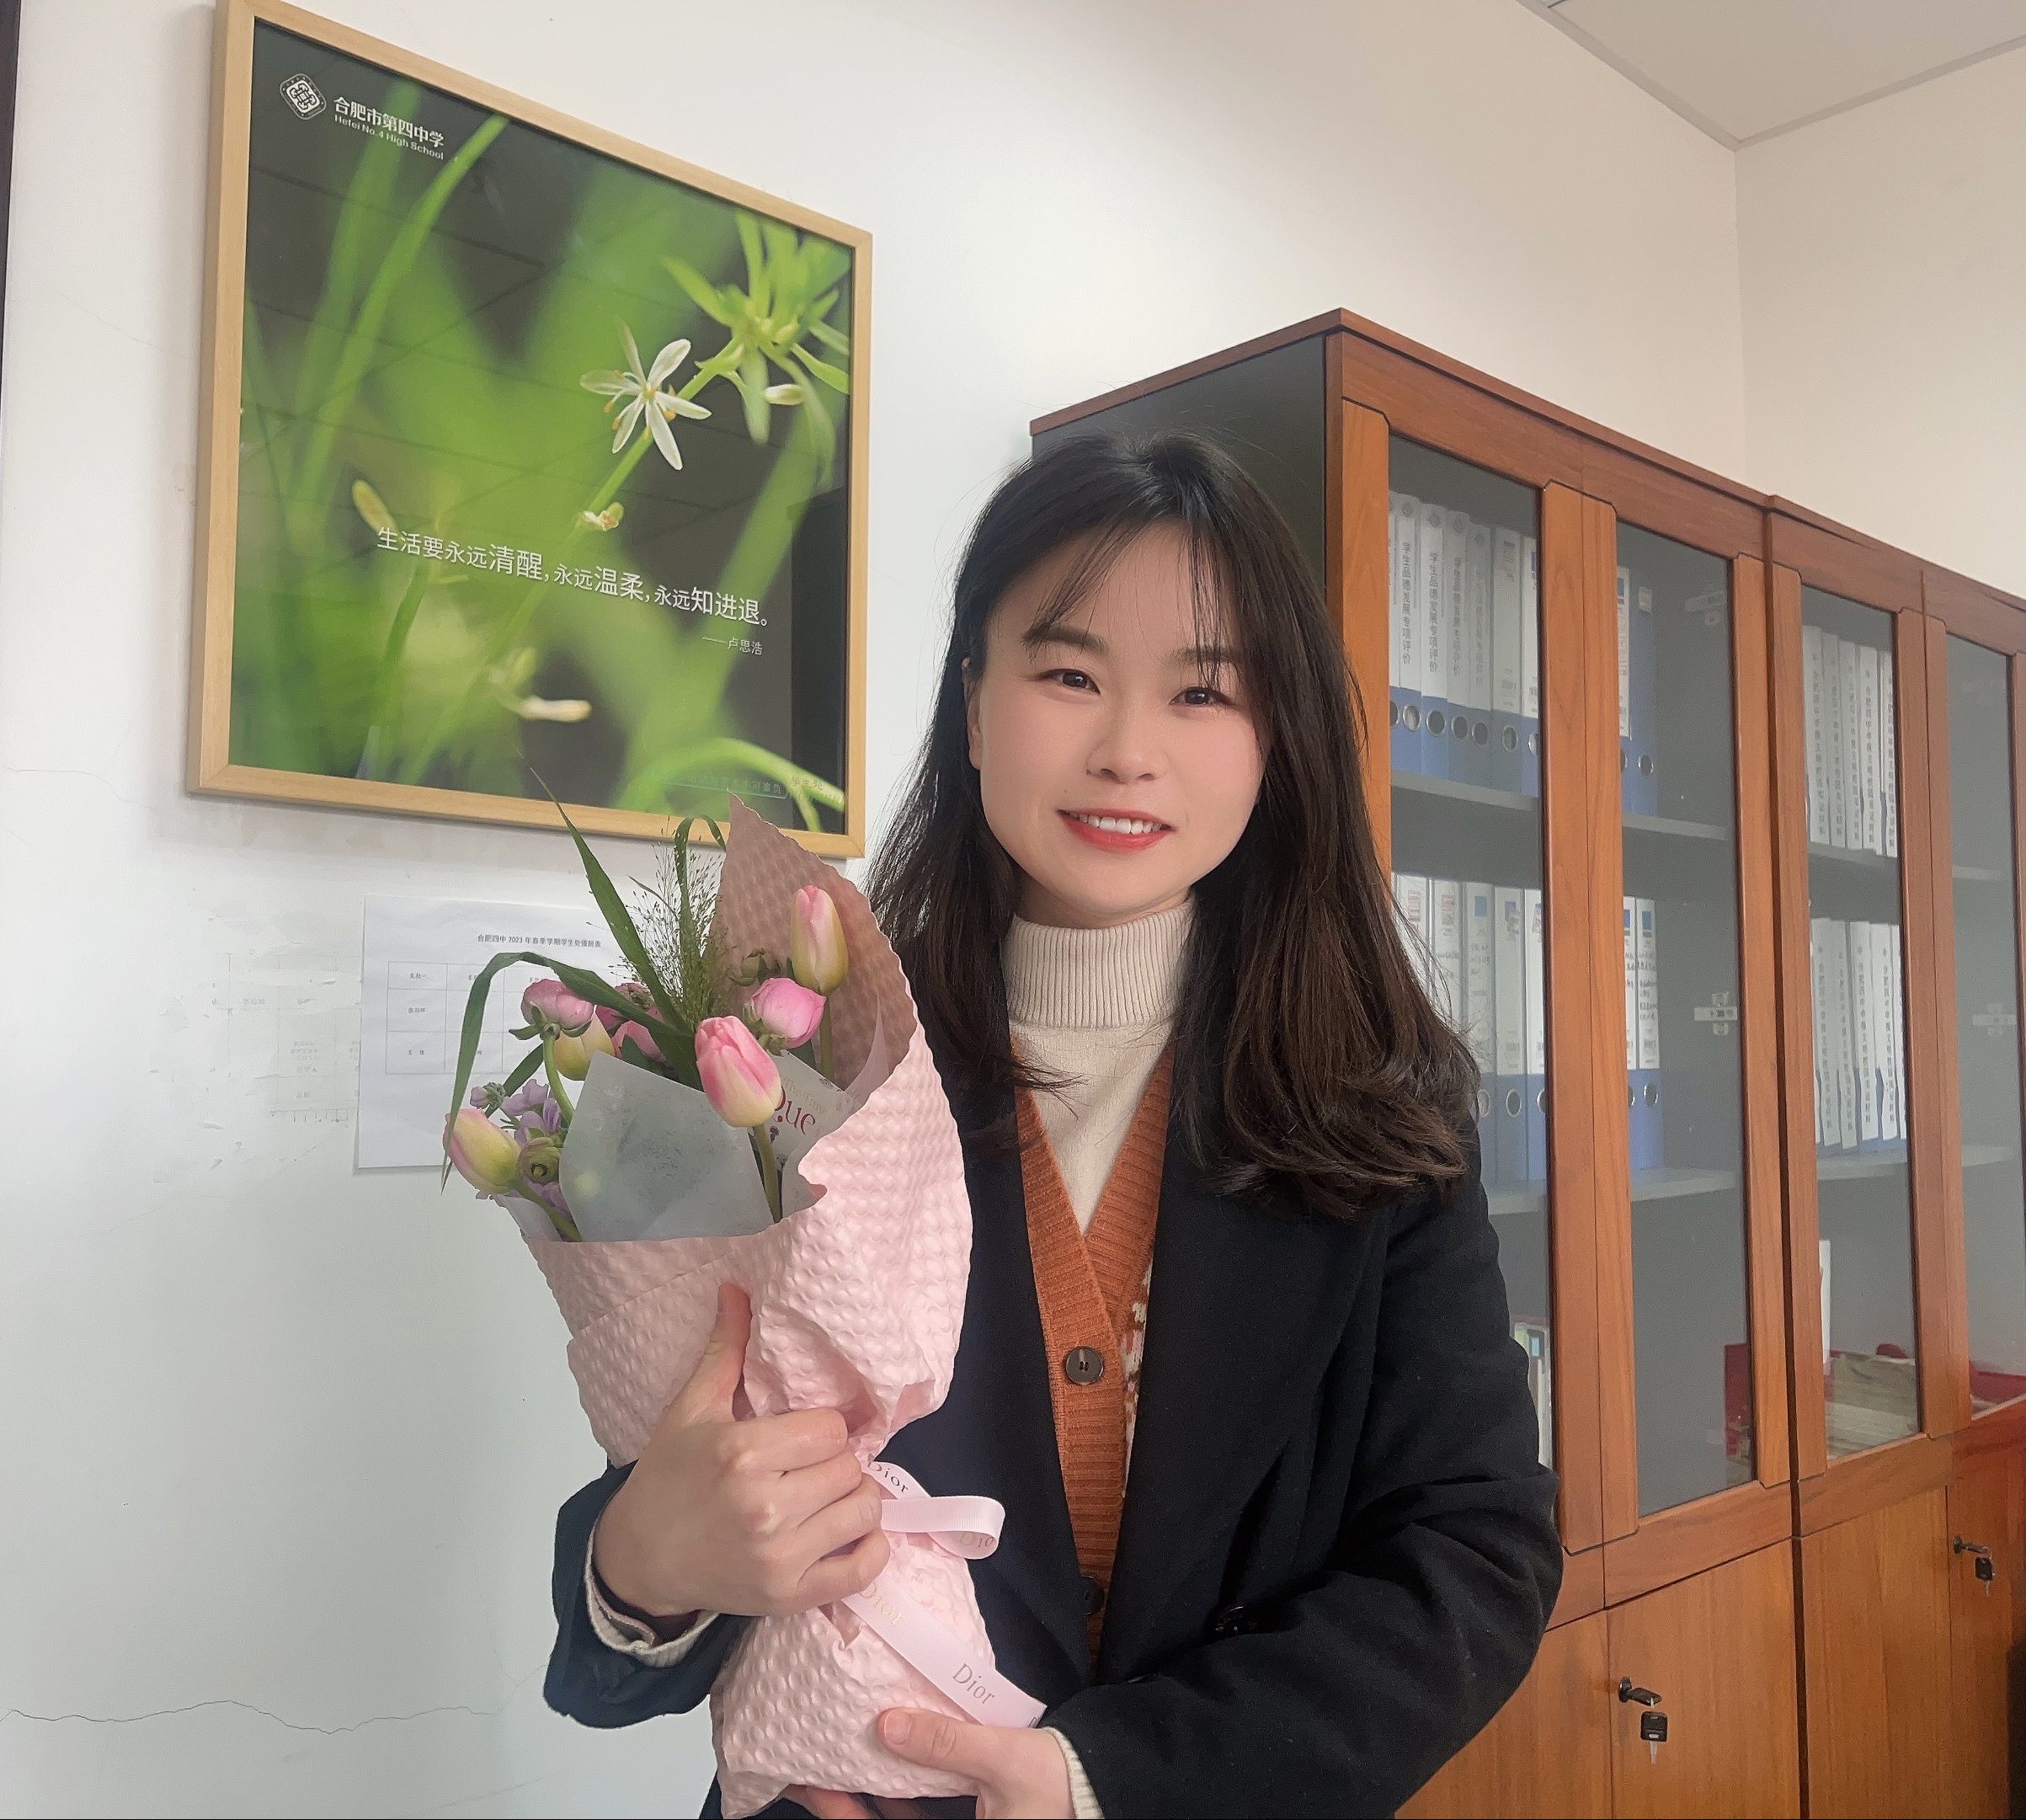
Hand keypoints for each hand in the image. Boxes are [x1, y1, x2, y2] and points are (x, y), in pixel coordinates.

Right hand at [591, 1281, 890, 1622]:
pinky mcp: (789, 1597)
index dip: (825, 1427)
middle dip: (836, 1462)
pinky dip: (868, 1550)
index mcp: (742, 1455)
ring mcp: (780, 1558)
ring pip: (864, 1511)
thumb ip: (726, 1349)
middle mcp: (766, 1508)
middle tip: (813, 1466)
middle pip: (850, 1468)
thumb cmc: (668, 1478)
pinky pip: (862, 1570)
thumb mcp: (691, 1409)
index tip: (807, 1433)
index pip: (831, 1428)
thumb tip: (739, 1288)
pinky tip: (847, 1534)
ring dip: (854, 1501)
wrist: (640, 1559)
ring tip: (827, 1496)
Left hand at [788, 1711, 1072, 1818]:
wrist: (1103, 1789)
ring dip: (866, 1796)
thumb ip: (947, 1744)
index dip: (840, 1813)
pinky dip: (898, 1793)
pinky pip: (920, 1814)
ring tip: (836, 1757)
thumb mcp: (1002, 1761)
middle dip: (844, 1801)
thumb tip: (888, 1726)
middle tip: (810, 1765)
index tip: (812, 1782)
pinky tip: (884, 1758)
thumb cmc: (1061, 1786)